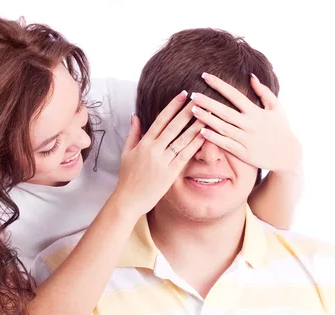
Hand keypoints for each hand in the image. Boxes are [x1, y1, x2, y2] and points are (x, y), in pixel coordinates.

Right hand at [113, 91, 204, 217]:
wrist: (128, 200)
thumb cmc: (127, 177)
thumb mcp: (126, 153)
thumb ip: (133, 133)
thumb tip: (136, 115)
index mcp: (144, 143)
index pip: (160, 120)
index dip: (173, 106)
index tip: (183, 94)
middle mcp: (154, 150)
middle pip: (174, 127)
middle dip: (188, 111)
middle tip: (200, 98)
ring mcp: (163, 162)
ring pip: (182, 140)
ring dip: (196, 126)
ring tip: (207, 114)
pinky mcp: (170, 174)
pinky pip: (185, 156)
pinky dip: (195, 145)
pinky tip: (205, 136)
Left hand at [190, 72, 301, 172]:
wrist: (288, 155)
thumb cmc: (281, 129)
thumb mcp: (276, 108)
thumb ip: (264, 91)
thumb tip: (250, 76)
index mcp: (256, 112)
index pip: (234, 94)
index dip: (219, 84)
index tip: (204, 75)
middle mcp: (250, 124)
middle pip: (225, 111)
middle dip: (207, 102)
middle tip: (192, 95)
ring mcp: (246, 139)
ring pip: (223, 127)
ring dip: (207, 118)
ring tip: (192, 110)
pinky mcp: (244, 153)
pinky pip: (226, 144)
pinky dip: (214, 138)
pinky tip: (201, 132)